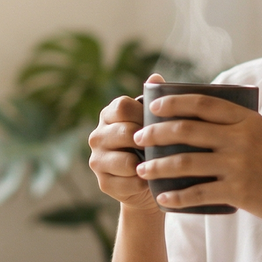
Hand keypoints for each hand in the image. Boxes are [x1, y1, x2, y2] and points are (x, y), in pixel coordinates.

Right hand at [87, 74, 161, 213]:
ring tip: (158, 165)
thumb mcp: (155, 123)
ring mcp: (97, 160)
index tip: (160, 123)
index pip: (122, 106)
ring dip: (146, 165)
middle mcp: (97, 135)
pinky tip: (151, 180)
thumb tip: (156, 77)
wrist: (150, 183)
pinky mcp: (103, 183)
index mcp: (109, 115)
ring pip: (125, 161)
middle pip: (124, 133)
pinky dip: (144, 183)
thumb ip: (155, 100)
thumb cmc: (154, 146)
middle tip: (164, 146)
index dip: (143, 114)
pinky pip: (128, 182)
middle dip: (147, 141)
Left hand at [132, 92, 261, 232]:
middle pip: (187, 130)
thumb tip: (199, 122)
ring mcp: (239, 165)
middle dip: (156, 133)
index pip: (203, 103)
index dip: (174, 102)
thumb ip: (238, 127)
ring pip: (185, 161)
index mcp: (248, 120)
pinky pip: (197, 193)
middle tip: (139, 138)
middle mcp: (241, 138)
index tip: (153, 106)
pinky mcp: (237, 192)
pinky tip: (163, 197)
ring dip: (158, 165)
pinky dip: (176, 196)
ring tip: (142, 170)